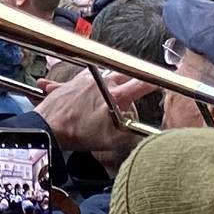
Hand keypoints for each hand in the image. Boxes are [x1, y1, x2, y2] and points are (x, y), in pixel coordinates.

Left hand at [35, 68, 150, 154]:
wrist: (47, 127)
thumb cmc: (78, 134)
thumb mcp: (111, 141)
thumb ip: (131, 134)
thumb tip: (145, 135)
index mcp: (116, 95)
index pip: (144, 83)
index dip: (158, 81)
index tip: (167, 79)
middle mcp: (102, 82)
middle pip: (126, 73)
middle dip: (135, 78)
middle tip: (139, 86)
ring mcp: (84, 80)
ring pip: (104, 73)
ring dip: (111, 79)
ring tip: (113, 89)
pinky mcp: (69, 83)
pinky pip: (77, 79)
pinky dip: (79, 84)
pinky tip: (63, 85)